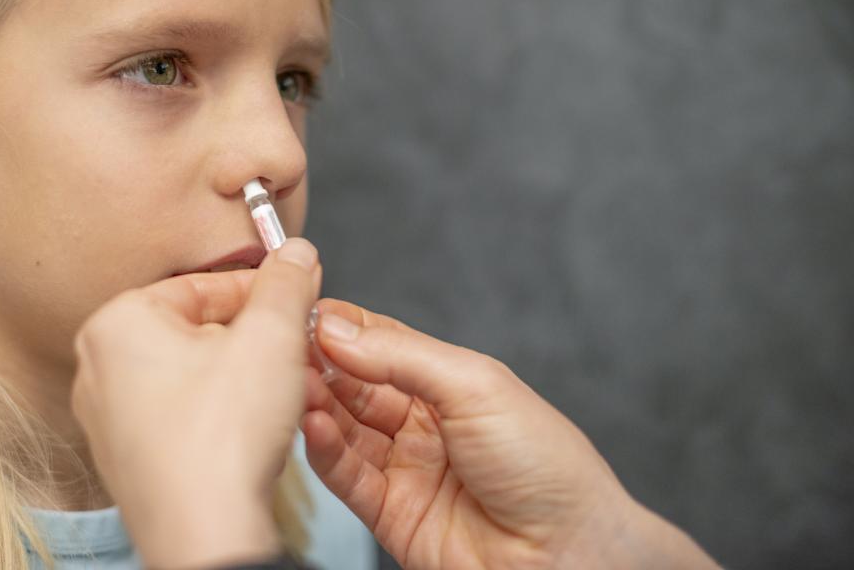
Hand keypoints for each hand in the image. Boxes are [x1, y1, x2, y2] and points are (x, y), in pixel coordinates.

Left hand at [71, 238, 321, 568]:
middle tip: (293, 348)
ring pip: (191, 375)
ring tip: (278, 391)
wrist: (205, 534)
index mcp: (116, 324)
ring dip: (241, 376)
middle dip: (251, 338)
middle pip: (195, 329)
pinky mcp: (128, 460)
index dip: (260, 290)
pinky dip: (219, 415)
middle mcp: (98, 368)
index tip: (295, 294)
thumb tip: (295, 253)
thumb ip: (286, 284)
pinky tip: (251, 431)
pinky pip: (180, 417)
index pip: (201, 286)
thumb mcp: (272, 338)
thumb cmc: (222, 441)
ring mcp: (108, 419)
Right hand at [302, 299, 720, 569]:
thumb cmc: (548, 467)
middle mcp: (423, 423)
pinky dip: (323, 449)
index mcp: (450, 382)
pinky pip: (345, 475)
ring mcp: (405, 468)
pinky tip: (310, 423)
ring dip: (314, 402)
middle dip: (319, 361)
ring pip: (342, 427)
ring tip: (289, 381)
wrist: (570, 555)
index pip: (381, 343)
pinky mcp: (390, 514)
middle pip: (354, 383)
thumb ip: (402, 356)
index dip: (343, 326)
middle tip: (282, 342)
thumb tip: (338, 328)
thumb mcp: (477, 386)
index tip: (303, 307)